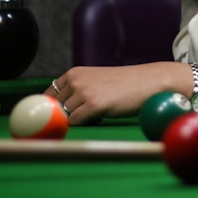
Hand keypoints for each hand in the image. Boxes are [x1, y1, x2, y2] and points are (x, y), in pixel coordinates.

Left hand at [47, 62, 190, 125]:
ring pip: (64, 116)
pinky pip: (75, 122)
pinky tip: (100, 117)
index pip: (48, 95)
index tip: (57, 117)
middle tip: (80, 117)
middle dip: (62, 116)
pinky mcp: (93, 105)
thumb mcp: (96, 82)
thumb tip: (54, 113)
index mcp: (74, 73)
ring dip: (76, 121)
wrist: (149, 82)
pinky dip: (84, 124)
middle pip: (54, 108)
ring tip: (96, 114)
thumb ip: (76, 92)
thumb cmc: (124, 85)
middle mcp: (75, 80)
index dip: (51, 109)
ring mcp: (83, 92)